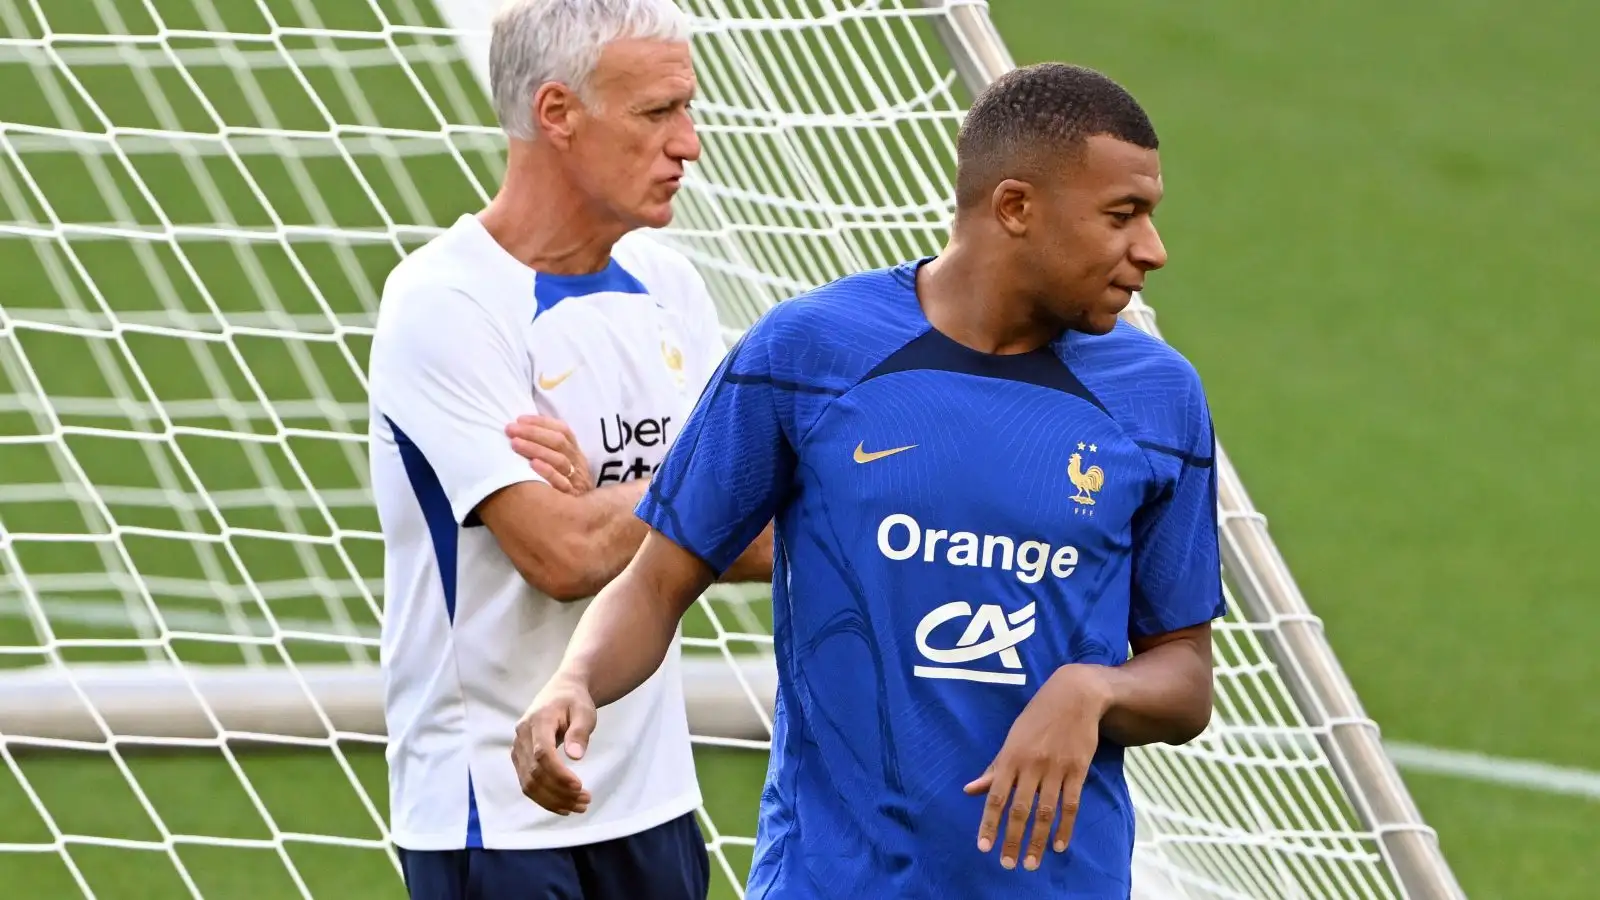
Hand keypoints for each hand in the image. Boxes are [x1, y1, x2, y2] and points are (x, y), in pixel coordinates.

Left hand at [506, 415, 590, 494]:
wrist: (584, 520)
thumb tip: (522, 431)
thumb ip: (549, 450)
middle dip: (533, 432)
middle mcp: (578, 464)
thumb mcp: (562, 467)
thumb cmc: (563, 488)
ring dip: (535, 449)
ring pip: (559, 459)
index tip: (519, 419)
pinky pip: (561, 483)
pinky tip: (532, 465)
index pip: (563, 430)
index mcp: (576, 453)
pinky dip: (547, 472)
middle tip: (510, 429)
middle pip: (559, 442)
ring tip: (514, 444)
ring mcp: (576, 480)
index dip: (542, 422)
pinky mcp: (572, 497)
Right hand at [512, 673, 597, 814]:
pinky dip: (545, 799)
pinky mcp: (519, 759)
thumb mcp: (585, 711)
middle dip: (560, 792)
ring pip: (528, 783)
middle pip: (535, 772)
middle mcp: (522, 735)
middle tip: (586, 800)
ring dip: (553, 800)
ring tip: (580, 806)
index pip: (542, 753)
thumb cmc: (575, 701)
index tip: (579, 786)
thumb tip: (576, 756)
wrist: (560, 693)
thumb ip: (580, 731)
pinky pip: (527, 784)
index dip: (559, 774)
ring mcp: (517, 748)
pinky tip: (564, 807)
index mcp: (538, 720)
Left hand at [964, 664, 1110, 870]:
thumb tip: (970, 790)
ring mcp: (1056, 768)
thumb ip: (994, 768)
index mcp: (1010, 757)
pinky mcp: (1078, 770)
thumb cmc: (1037, 718)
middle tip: (1007, 864)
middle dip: (1012, 839)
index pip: (996, 797)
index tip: (983, 847)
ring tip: (1031, 863)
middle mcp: (1031, 765)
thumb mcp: (1011, 738)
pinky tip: (1059, 845)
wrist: (1073, 696)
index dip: (989, 823)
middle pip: (1019, 809)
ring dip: (1037, 840)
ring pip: (1045, 811)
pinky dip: (1065, 827)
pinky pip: (1071, 804)